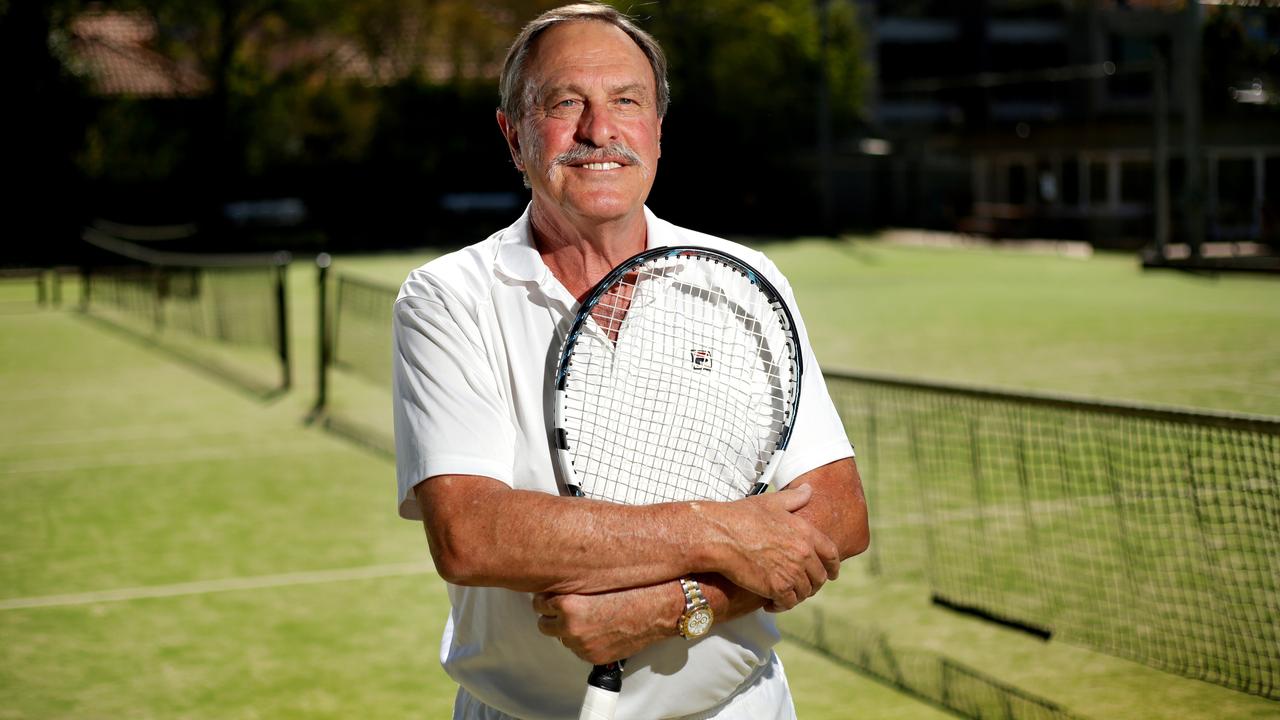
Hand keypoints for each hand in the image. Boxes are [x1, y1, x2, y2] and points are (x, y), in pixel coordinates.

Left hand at [533, 583, 680, 664]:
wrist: (658, 610)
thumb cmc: (634, 589)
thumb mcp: (597, 580)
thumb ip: (573, 585)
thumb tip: (558, 585)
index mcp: (568, 604)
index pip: (539, 603)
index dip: (547, 598)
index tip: (552, 596)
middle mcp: (571, 626)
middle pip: (544, 624)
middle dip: (552, 616)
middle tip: (564, 608)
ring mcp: (582, 644)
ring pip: (561, 638)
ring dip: (567, 630)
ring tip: (584, 619)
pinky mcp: (593, 656)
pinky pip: (577, 649)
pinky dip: (583, 641)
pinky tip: (596, 629)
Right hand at [701, 484, 839, 610]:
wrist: (720, 535)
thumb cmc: (742, 516)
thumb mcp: (771, 502)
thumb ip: (794, 498)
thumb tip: (809, 490)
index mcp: (805, 532)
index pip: (831, 554)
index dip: (833, 566)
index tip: (832, 573)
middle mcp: (803, 553)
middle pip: (820, 576)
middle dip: (814, 583)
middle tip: (804, 587)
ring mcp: (791, 572)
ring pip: (805, 591)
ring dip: (798, 595)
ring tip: (786, 595)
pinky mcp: (777, 588)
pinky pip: (789, 603)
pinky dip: (782, 605)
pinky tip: (772, 603)